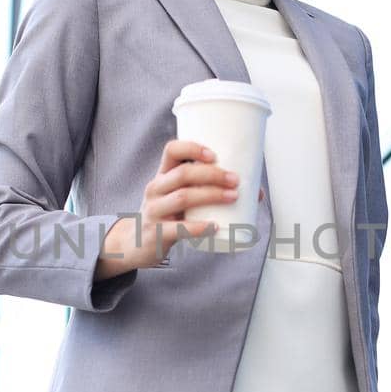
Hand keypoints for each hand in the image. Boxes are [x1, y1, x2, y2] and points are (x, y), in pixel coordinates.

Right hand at [98, 139, 246, 274]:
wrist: (135, 244)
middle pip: (183, 174)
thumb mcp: (178, 198)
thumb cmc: (167, 216)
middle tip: (235, 180)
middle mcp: (155, 189)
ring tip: (233, 197)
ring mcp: (154, 211)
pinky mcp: (156, 233)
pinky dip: (198, 227)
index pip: (171, 150)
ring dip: (211, 195)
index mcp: (162, 175)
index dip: (192, 147)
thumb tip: (255, 193)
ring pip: (182, 197)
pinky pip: (178, 228)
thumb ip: (208, 191)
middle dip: (212, 174)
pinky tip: (214, 226)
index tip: (214, 154)